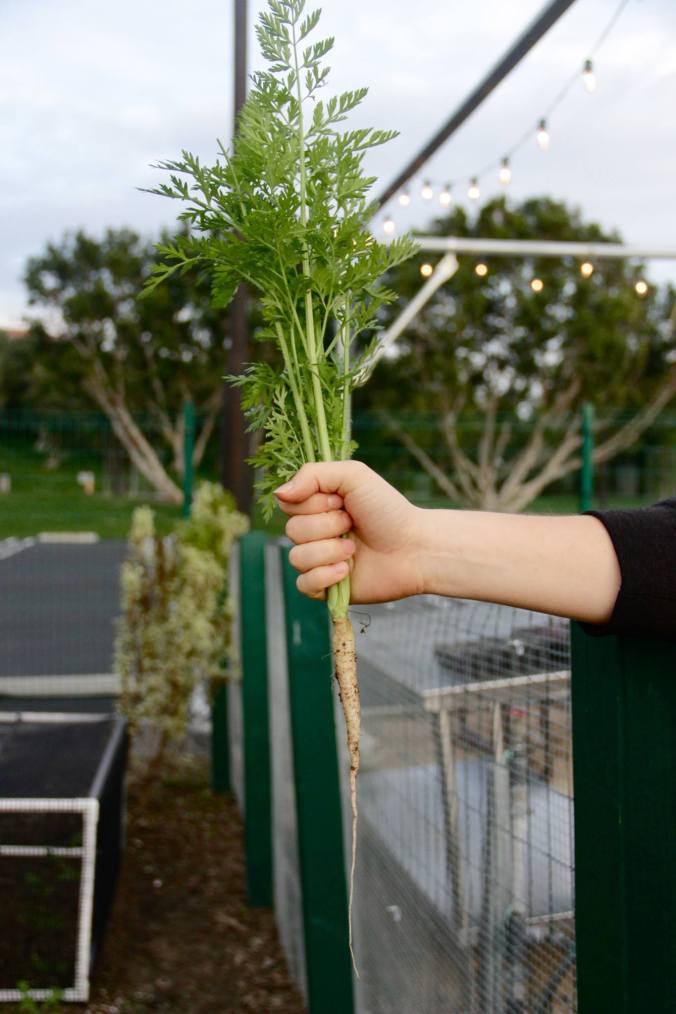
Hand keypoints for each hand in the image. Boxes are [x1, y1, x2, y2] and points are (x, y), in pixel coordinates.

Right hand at [275, 461, 425, 602]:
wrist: (415, 548)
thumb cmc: (388, 509)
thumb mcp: (354, 476)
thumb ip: (312, 474)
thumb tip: (279, 494)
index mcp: (317, 506)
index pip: (288, 504)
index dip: (313, 502)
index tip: (341, 500)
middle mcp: (315, 533)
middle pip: (291, 530)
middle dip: (326, 526)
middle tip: (353, 524)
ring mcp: (319, 561)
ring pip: (297, 557)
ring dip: (329, 551)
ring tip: (354, 549)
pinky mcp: (326, 588)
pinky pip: (304, 584)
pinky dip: (324, 576)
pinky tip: (347, 570)